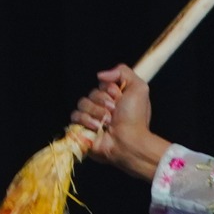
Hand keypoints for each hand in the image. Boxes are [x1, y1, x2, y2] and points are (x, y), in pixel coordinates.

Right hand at [72, 65, 169, 179]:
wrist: (130, 141)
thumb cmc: (136, 118)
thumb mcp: (139, 88)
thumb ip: (123, 72)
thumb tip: (101, 75)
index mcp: (115, 98)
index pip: (102, 84)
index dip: (109, 89)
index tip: (119, 98)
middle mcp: (103, 107)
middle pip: (92, 93)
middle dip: (103, 101)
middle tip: (114, 112)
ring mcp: (92, 119)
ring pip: (82, 103)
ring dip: (97, 112)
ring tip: (108, 122)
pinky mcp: (83, 130)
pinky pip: (75, 116)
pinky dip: (86, 120)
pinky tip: (98, 127)